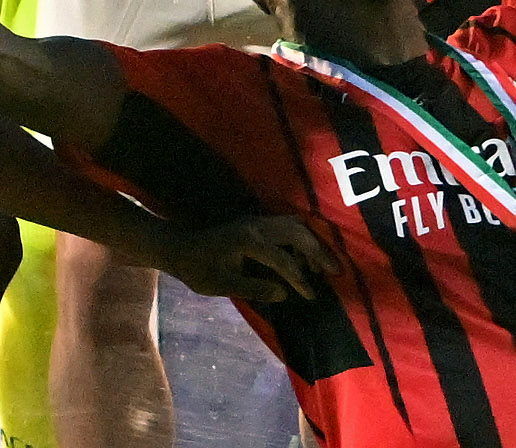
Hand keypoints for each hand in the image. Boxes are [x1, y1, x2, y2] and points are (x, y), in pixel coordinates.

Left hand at [159, 214, 335, 306]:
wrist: (180, 248)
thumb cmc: (198, 270)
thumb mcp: (221, 285)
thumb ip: (254, 288)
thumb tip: (284, 294)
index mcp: (248, 241)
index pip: (282, 260)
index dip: (298, 278)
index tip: (310, 295)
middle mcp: (258, 225)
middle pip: (298, 234)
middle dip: (318, 253)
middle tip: (334, 271)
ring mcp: (259, 221)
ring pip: (296, 226)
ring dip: (312, 243)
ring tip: (322, 265)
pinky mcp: (258, 222)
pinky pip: (289, 225)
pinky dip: (302, 238)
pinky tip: (304, 254)